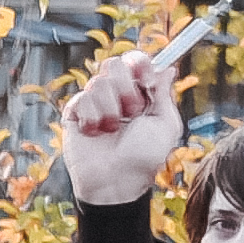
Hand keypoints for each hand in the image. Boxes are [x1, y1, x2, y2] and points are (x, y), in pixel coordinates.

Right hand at [54, 48, 184, 208]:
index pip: (134, 61)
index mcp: (140, 94)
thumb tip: (168, 68)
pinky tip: (95, 134)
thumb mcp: (166, 125)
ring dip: (110, 109)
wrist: (116, 181)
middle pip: (114, 64)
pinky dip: (92, 118)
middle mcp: (116, 95)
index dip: (139, 64)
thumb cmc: (144, 158)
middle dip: (126, 88)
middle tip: (131, 112)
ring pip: (98, 82)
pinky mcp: (75, 114)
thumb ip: (165, 94)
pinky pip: (81, 99)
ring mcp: (94, 104)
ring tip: (112, 130)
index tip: (146, 81)